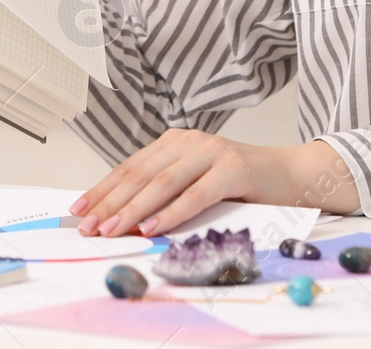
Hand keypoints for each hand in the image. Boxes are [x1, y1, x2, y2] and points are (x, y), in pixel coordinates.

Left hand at [67, 131, 359, 237]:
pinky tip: (153, 227)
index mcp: (176, 141)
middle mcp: (190, 141)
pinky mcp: (233, 168)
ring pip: (163, 182)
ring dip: (134, 209)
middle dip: (110, 202)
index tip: (79, 210)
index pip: (130, 166)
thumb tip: (120, 217)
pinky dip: (172, 212)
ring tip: (113, 229)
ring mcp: (213, 152)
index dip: (102, 189)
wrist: (291, 174)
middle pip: (141, 174)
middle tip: (89, 225)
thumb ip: (165, 192)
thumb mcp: (195, 182)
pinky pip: (196, 193)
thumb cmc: (240, 184)